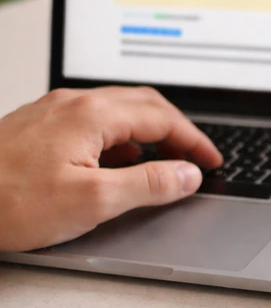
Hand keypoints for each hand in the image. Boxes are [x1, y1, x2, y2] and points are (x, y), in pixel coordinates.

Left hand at [0, 87, 221, 251]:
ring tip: (165, 161)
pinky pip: (93, 121)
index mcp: (92, 114)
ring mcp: (52, 112)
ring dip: (150, 131)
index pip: (164, 118)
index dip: (195, 141)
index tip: (213, 162)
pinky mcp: (37, 127)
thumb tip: (187, 174)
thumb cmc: (6, 203)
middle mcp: (73, 104)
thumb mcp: (92, 201)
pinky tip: (118, 163)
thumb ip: (149, 184)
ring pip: (118, 110)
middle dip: (178, 129)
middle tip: (197, 157)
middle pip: (144, 104)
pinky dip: (121, 137)